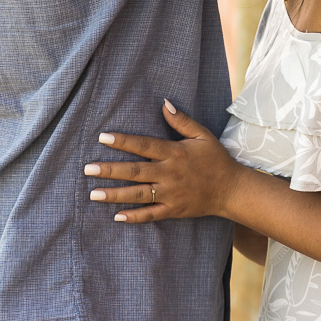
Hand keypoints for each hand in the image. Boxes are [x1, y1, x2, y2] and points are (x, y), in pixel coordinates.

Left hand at [85, 100, 240, 223]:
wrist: (232, 189)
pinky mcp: (174, 210)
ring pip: (138, 194)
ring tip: (93, 193)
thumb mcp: (203, 136)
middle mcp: (170, 174)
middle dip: (110, 170)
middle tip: (88, 169)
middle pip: (135, 171)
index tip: (103, 138)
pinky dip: (134, 216)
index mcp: (175, 153)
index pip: (145, 146)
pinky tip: (117, 216)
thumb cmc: (216, 159)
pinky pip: (151, 214)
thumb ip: (182, 121)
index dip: (124, 141)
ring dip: (115, 194)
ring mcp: (171, 194)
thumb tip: (164, 104)